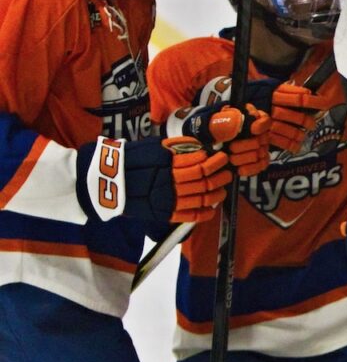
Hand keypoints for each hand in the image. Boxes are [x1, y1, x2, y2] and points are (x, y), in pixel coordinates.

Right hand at [77, 136, 231, 224]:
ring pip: (201, 198)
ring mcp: (166, 201)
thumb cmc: (129, 159)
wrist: (104, 182)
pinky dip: (206, 212)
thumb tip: (198, 147)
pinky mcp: (163, 214)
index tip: (221, 157)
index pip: (200, 165)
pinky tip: (212, 206)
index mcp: (166, 165)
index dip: (215, 162)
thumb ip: (175, 147)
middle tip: (227, 171)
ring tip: (222, 187)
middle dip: (220, 176)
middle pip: (204, 182)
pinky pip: (190, 216)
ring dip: (217, 193)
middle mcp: (168, 184)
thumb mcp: (151, 146)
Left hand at [163, 102, 271, 175]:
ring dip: (244, 158)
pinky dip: (249, 169)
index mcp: (251, 118)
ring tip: (231, 159)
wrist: (207, 143)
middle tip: (231, 148)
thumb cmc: (213, 130)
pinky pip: (260, 166)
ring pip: (260, 154)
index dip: (261, 126)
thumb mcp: (215, 121)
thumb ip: (226, 120)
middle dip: (245, 146)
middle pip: (261, 140)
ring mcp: (261, 148)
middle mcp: (259, 133)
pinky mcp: (258, 161)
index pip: (265, 120)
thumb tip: (238, 123)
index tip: (252, 129)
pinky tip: (238, 169)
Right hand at [194, 76, 333, 153]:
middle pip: (297, 116)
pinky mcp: (262, 134)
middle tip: (311, 123)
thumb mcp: (270, 86)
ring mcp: (266, 121)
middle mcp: (271, 108)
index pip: (300, 98)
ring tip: (304, 134)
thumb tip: (309, 94)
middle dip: (307, 121)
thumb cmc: (256, 94)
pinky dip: (291, 145)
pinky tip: (296, 145)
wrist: (231, 106)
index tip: (325, 104)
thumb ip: (288, 90)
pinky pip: (280, 142)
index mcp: (274, 93)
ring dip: (300, 133)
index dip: (315, 102)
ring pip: (290, 130)